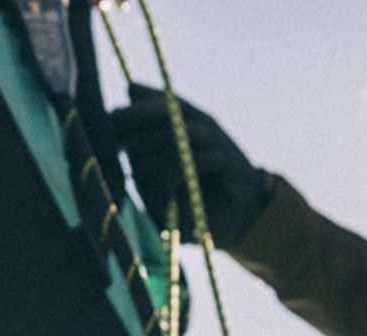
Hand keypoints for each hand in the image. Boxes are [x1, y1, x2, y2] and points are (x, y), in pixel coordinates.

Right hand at [107, 84, 272, 249]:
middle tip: (202, 128)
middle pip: (130, 141)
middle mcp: (138, 174)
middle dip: (165, 125)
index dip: (136, 113)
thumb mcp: (200, 124)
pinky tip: (218, 161)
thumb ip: (168, 107)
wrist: (249, 206)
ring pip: (148, 158)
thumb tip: (130, 88)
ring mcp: (147, 197)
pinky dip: (195, 160)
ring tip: (213, 142)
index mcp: (142, 150)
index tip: (168, 105)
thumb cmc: (226, 165)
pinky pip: (165, 178)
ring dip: (185, 141)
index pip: (117, 126)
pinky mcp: (161, 217)